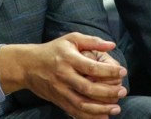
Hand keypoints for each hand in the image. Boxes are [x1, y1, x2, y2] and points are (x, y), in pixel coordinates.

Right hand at [0, 33, 126, 118]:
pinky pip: (75, 112)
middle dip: (108, 92)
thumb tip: (112, 45)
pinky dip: (90, 117)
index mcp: (68, 59)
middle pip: (88, 88)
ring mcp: (60, 90)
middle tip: (123, 91)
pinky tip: (103, 116)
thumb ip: (92, 41)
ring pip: (82, 104)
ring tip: (116, 108)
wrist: (27, 65)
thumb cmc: (53, 50)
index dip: (109, 71)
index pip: (91, 67)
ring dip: (101, 109)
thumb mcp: (71, 39)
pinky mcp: (58, 101)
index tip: (123, 71)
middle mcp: (63, 76)